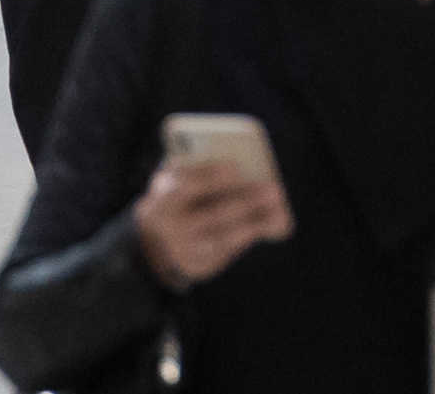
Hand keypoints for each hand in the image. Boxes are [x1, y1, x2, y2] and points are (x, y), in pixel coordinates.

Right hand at [134, 155, 290, 285]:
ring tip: (279, 211)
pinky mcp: (197, 265)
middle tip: (273, 189)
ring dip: (253, 225)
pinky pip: (226, 253)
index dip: (207, 178)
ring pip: (220, 239)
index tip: (234, 168)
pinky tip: (274, 223)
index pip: (182, 187)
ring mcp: (183, 250)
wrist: (155, 235)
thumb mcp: (182, 176)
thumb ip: (204, 171)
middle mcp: (170, 226)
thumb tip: (241, 170)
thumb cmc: (182, 193)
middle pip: (209, 216)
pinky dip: (251, 237)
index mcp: (164, 194)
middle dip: (244, 203)